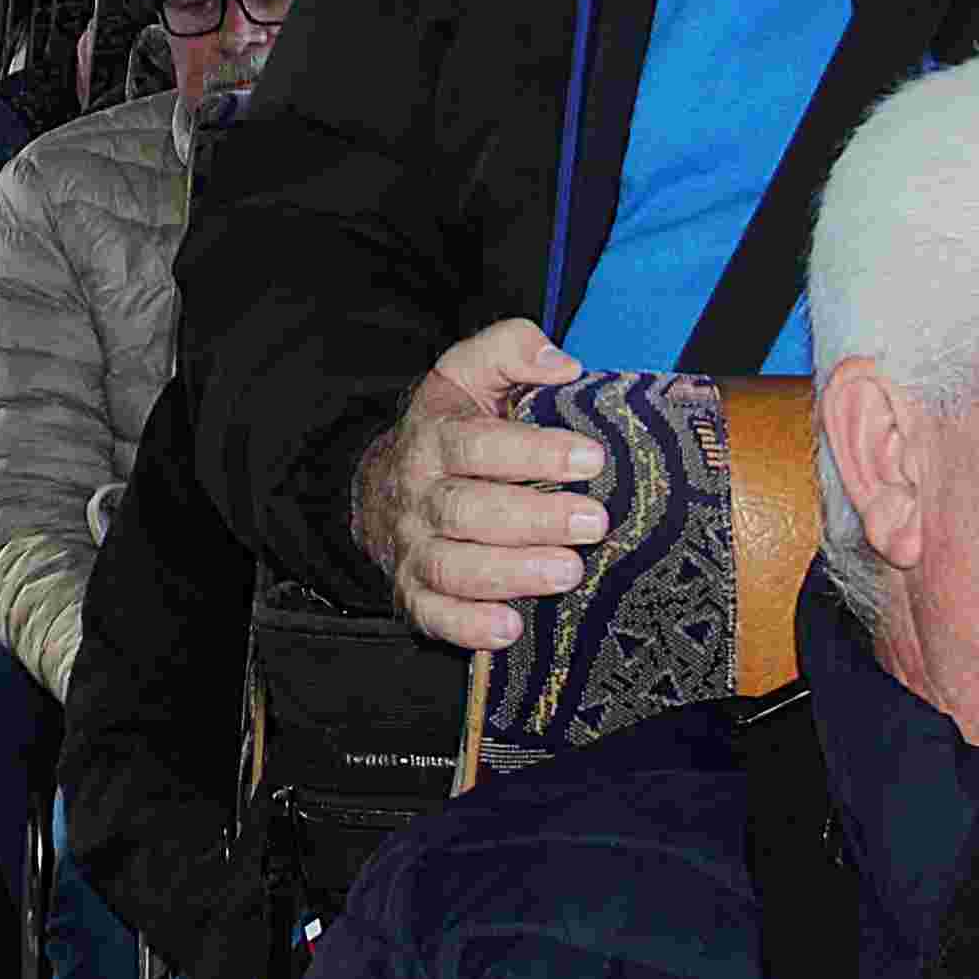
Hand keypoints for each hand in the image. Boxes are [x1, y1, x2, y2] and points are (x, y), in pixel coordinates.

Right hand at [343, 315, 603, 651]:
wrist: (384, 486)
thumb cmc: (452, 428)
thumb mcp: (470, 373)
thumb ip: (510, 349)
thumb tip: (562, 365)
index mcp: (436, 439)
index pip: (479, 445)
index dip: (534, 451)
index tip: (591, 457)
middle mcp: (419, 496)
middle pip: (469, 511)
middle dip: (534, 518)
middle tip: (594, 522)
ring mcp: (414, 549)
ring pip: (453, 567)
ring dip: (511, 573)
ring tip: (568, 573)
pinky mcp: (415, 595)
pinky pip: (435, 616)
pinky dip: (469, 627)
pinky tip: (510, 629)